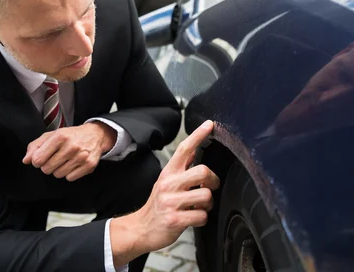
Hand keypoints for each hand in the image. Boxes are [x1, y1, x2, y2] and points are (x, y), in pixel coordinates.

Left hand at [22, 122, 115, 180]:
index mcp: (60, 136)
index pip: (38, 159)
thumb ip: (36, 146)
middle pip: (47, 169)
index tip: (42, 158)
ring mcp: (81, 157)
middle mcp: (71, 146)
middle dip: (48, 165)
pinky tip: (73, 164)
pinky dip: (70, 173)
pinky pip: (70, 178)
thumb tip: (26, 160)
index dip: (37, 160)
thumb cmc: (70, 135)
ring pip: (58, 175)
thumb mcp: (52, 135)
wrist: (95, 135)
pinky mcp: (89, 165)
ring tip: (65, 160)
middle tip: (55, 158)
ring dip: (59, 169)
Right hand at [110, 120, 218, 265]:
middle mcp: (169, 184)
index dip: (198, 135)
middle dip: (213, 180)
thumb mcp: (165, 182)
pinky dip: (202, 219)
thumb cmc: (157, 205)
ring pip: (206, 195)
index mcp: (168, 173)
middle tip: (210, 186)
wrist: (140, 228)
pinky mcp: (175, 219)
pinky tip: (194, 218)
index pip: (184, 149)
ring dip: (208, 204)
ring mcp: (171, 202)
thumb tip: (193, 150)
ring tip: (200, 206)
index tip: (210, 124)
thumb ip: (181, 167)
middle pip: (202, 171)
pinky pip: (202, 216)